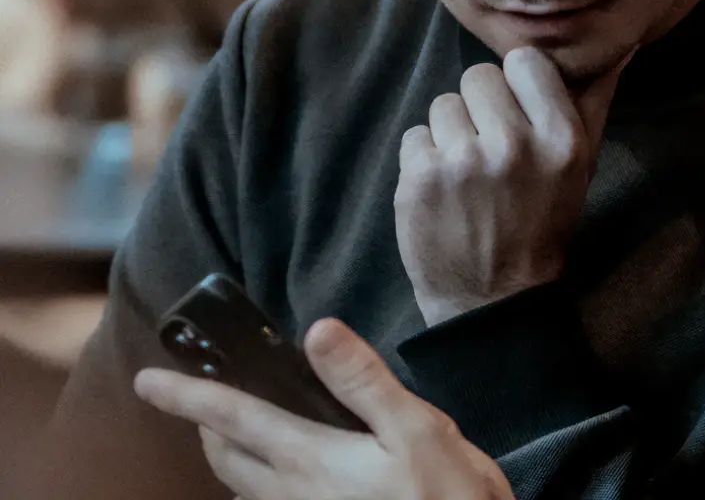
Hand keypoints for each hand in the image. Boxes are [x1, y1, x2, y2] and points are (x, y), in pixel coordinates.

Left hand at [134, 319, 511, 499]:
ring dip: (228, 460)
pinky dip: (258, 490)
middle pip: (225, 457)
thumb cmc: (447, 497)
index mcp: (312, 456)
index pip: (233, 416)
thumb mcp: (420, 430)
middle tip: (203, 401)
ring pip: (241, 489)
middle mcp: (293, 492)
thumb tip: (318, 331)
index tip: (147, 381)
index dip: (187, 395)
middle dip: (205, 426)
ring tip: (237, 439)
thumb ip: (364, 382)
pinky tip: (285, 483)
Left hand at [396, 47, 628, 324]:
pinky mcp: (420, 178)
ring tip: (467, 173)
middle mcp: (515, 146)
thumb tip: (618, 49)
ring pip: (443, 103)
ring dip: (451, 133)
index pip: (525, 61)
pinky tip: (443, 189)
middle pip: (478, 76)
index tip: (520, 115)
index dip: (518, 86)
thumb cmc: (542, 224)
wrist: (493, 298)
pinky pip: (415, 135)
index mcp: (562, 139)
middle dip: (481, 108)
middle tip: (491, 148)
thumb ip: (593, 104)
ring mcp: (463, 162)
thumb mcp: (580, 167)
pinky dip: (424, 159)